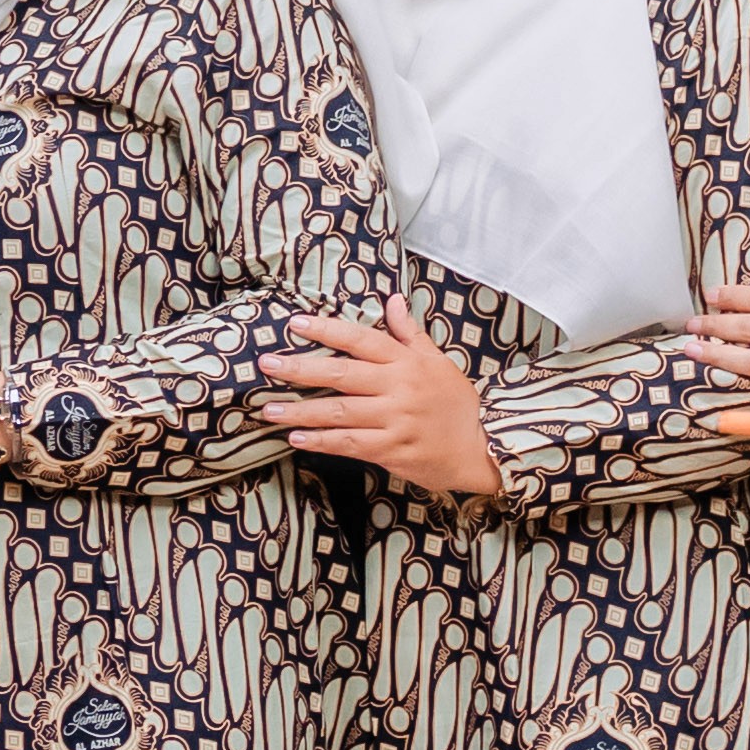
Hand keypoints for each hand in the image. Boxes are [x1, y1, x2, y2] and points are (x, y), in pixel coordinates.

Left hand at [263, 306, 502, 503]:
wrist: (483, 447)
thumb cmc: (455, 403)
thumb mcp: (438, 362)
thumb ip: (410, 334)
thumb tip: (393, 300)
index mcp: (408, 362)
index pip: (362, 339)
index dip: (327, 329)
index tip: (295, 324)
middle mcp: (399, 388)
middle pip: (342, 373)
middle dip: (300, 368)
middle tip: (266, 364)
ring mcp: (396, 419)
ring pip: (340, 412)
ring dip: (300, 411)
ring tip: (268, 409)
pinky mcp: (393, 450)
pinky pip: (350, 444)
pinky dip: (321, 441)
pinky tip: (296, 437)